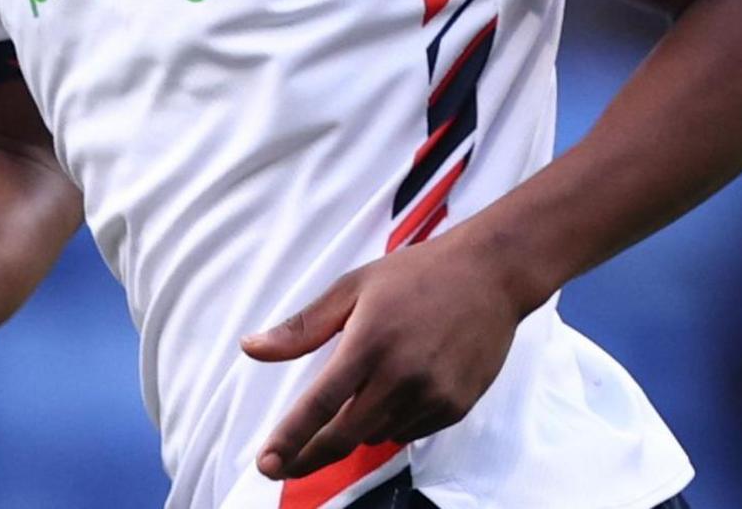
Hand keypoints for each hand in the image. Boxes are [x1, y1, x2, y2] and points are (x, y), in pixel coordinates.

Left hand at [239, 236, 525, 479]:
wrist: (490, 275)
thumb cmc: (416, 275)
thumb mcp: (352, 287)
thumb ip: (301, 327)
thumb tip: (250, 348)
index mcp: (369, 342)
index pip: (320, 405)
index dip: (290, 440)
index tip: (266, 463)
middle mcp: (402, 375)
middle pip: (344, 436)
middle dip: (309, 457)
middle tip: (283, 467)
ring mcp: (433, 395)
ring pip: (376, 436)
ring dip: (356, 428)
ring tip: (361, 393)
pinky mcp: (456, 407)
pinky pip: (409, 433)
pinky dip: (391, 423)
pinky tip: (395, 392)